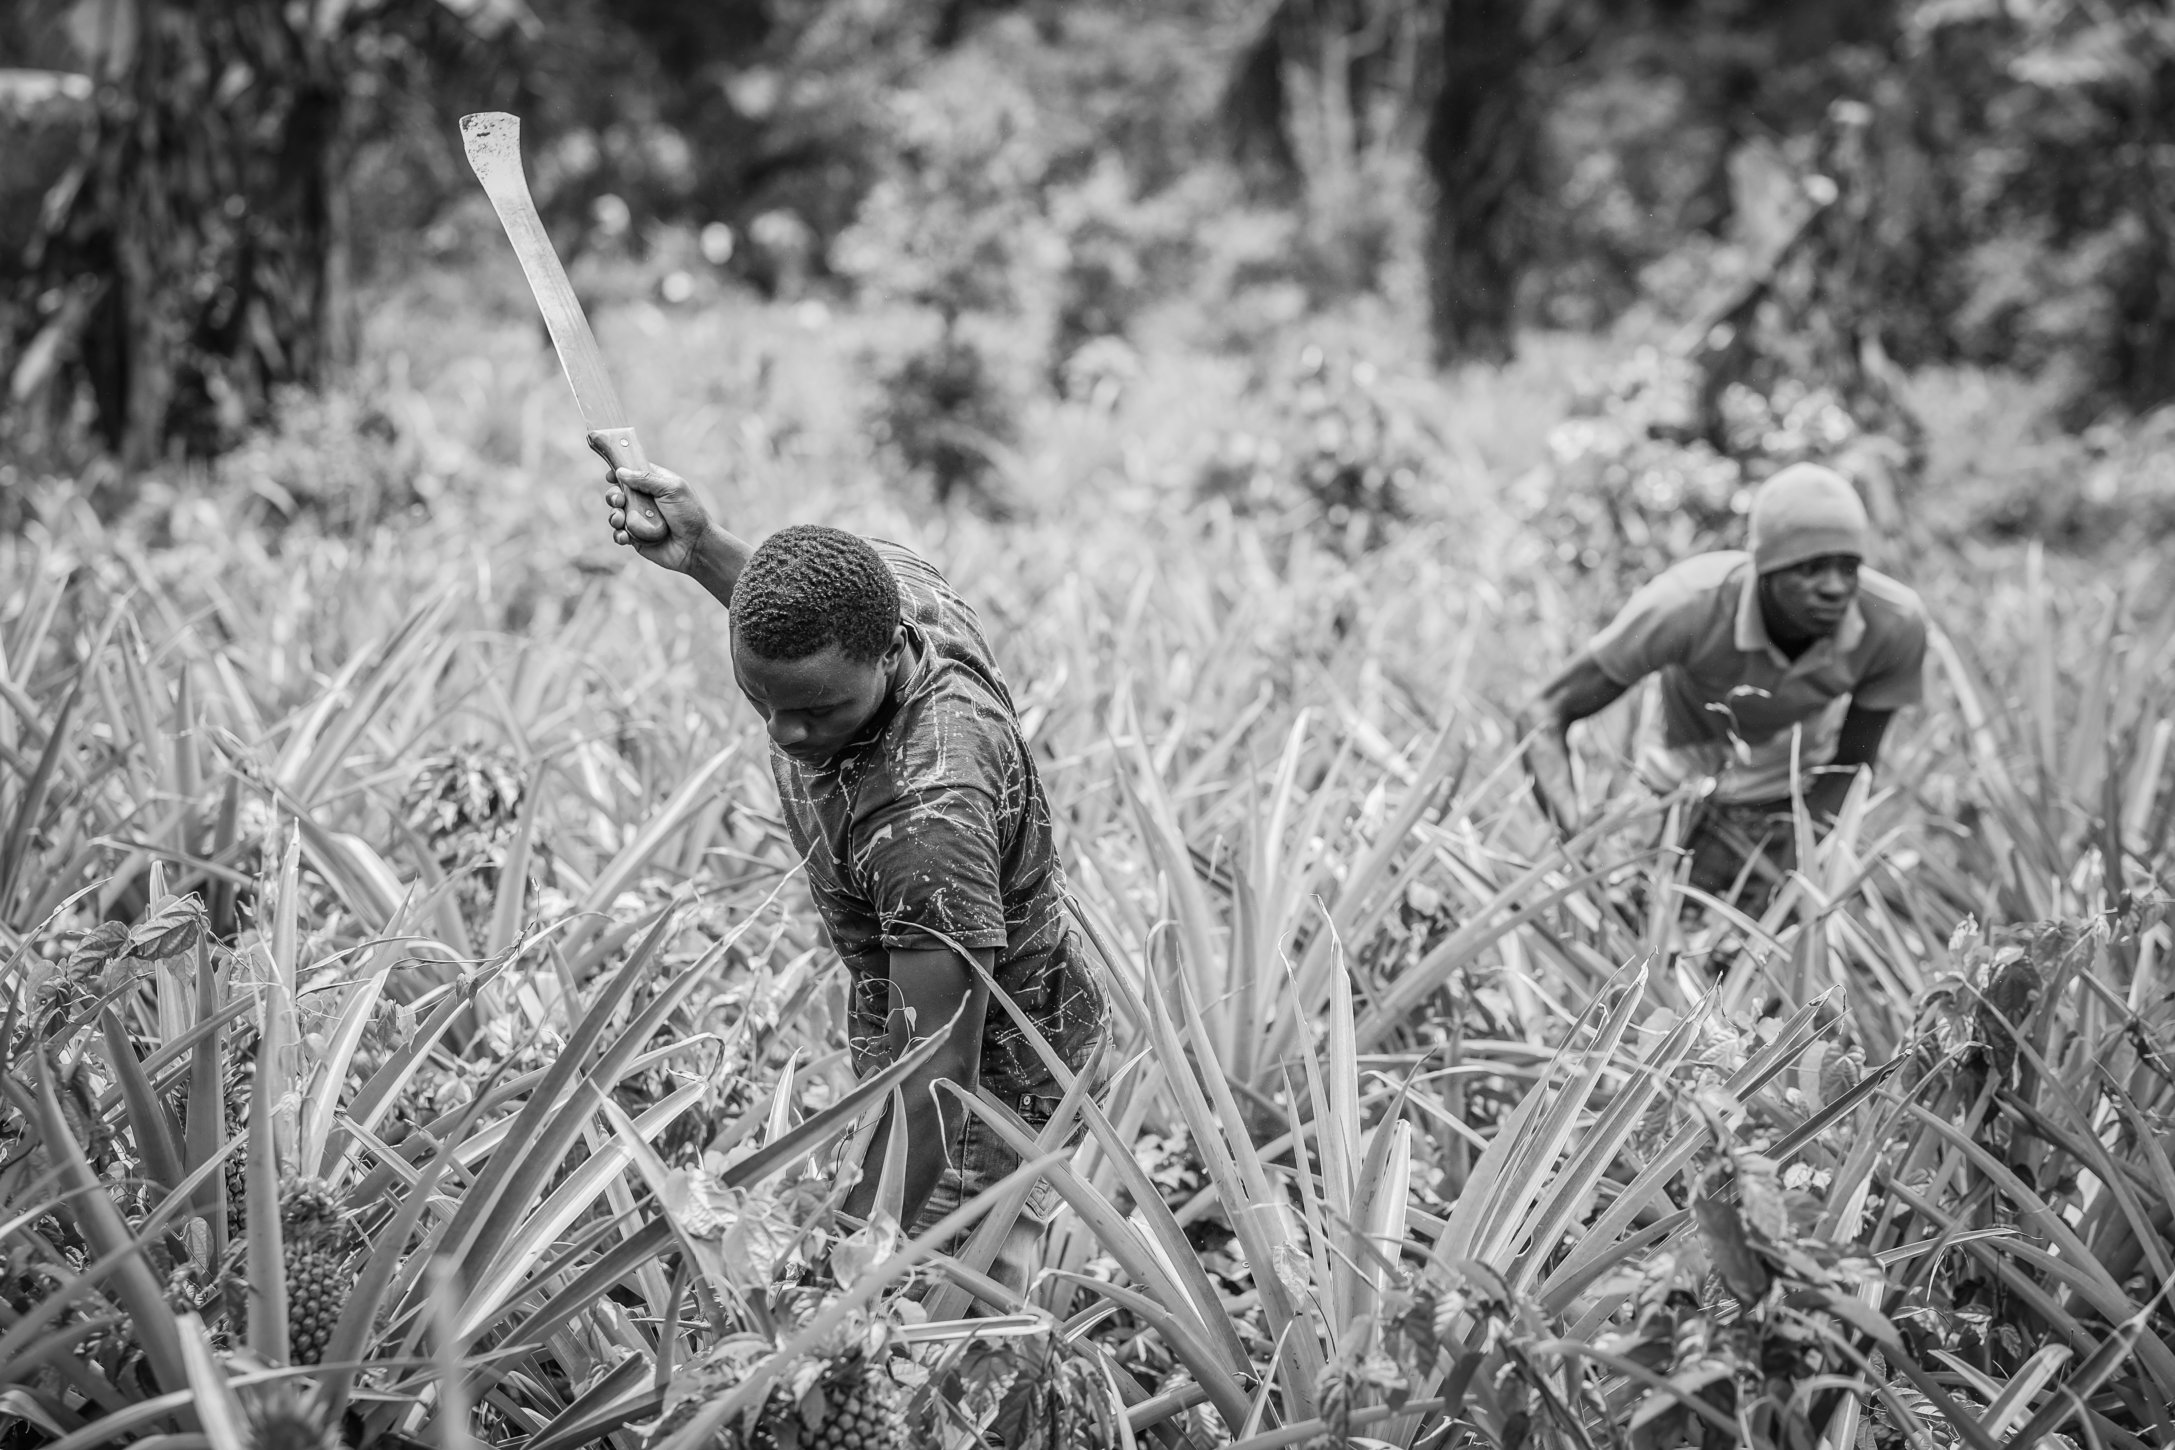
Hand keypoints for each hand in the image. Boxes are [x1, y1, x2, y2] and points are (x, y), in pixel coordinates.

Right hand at [597, 449, 711, 572]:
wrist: (696, 546)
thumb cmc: (688, 515)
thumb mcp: (671, 489)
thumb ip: (646, 479)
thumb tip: (621, 472)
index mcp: (655, 485)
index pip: (632, 474)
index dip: (619, 473)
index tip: (610, 476)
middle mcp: (645, 501)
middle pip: (618, 493)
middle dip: (613, 495)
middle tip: (619, 500)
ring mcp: (640, 520)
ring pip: (615, 514)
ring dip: (613, 515)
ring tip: (619, 519)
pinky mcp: (636, 538)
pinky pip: (619, 534)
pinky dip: (618, 534)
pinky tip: (624, 536)